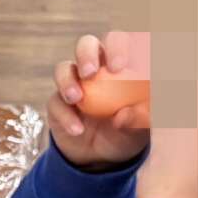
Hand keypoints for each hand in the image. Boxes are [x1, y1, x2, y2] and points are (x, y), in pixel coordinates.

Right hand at [45, 33, 151, 167]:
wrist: (102, 156)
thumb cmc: (129, 133)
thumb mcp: (141, 129)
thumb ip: (138, 120)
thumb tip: (123, 115)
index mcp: (120, 63)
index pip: (119, 42)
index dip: (118, 47)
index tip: (119, 66)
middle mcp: (96, 67)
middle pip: (87, 44)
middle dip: (86, 54)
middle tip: (90, 73)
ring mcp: (74, 83)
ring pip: (64, 68)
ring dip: (67, 81)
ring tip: (75, 99)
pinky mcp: (58, 103)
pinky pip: (55, 102)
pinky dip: (65, 115)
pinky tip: (77, 129)